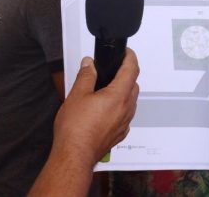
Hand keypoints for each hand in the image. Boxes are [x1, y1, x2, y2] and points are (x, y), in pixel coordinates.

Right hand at [53, 49, 139, 167]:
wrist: (75, 155)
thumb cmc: (75, 128)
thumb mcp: (77, 95)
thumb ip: (86, 76)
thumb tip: (89, 64)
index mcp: (119, 95)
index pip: (132, 70)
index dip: (130, 57)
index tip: (127, 52)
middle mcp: (126, 108)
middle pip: (133, 84)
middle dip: (127, 73)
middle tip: (115, 68)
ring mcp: (125, 122)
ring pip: (131, 100)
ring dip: (125, 91)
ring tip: (109, 88)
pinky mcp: (120, 133)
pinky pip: (126, 114)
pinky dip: (121, 106)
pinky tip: (107, 108)